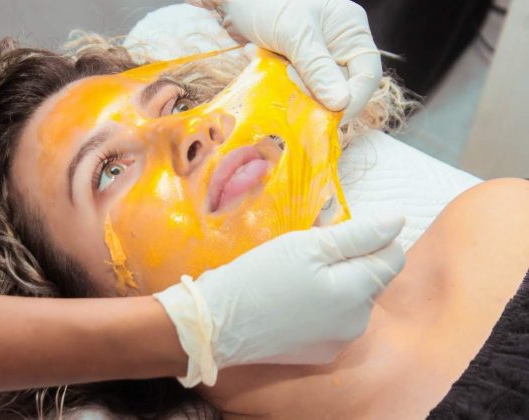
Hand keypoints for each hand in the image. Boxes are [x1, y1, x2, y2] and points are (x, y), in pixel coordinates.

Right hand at [154, 214, 405, 386]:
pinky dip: (322, 307)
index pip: (392, 256)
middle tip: (307, 255)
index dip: (369, 238)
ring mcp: (339, 342)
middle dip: (350, 262)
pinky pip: (335, 320)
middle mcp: (357, 323)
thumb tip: (397, 221)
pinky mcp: (320, 353)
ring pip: (353, 300)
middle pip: (372, 279)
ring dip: (337, 284)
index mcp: (357, 292)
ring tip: (297, 279)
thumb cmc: (259, 276)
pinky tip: (292, 302)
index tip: (334, 235)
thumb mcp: (307, 245)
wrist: (216, 324)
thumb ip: (358, 234)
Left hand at [186, 0, 381, 121]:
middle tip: (291, 101)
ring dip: (291, 91)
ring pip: (314, 94)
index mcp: (351, 32)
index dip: (353, 101)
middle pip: (340, 90)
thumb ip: (317, 69)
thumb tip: (341, 104)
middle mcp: (339, 48)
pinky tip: (256, 57)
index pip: (366, 75)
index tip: (331, 120)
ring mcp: (315, 59)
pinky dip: (275, 84)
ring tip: (270, 71)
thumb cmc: (269, 2)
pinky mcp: (293, 68)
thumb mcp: (296, 34)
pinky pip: (292, 89)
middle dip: (316, 100)